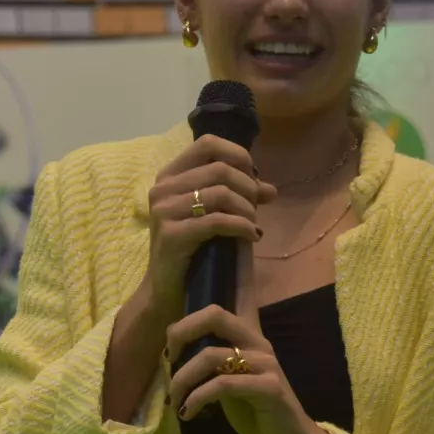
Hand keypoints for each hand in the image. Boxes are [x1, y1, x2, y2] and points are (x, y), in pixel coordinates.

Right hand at [141, 136, 276, 317]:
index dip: (237, 155)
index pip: (207, 144)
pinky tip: (252, 235)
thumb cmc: (193, 248)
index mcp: (170, 175)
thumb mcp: (216, 215)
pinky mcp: (171, 234)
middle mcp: (163, 188)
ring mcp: (163, 211)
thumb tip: (271, 190)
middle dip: (247, 187)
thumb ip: (239, 197)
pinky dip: (242, 226)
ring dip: (247, 209)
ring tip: (253, 223)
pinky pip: (218, 221)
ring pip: (221, 193)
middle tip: (256, 207)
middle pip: (220, 169)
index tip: (253, 176)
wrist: (168, 289)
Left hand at [167, 305, 343, 433]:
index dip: (186, 321)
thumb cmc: (257, 413)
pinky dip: (198, 398)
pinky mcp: (269, 388)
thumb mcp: (230, 382)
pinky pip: (222, 385)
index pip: (217, 311)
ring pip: (211, 356)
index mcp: (248, 338)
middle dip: (182, 333)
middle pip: (214, 316)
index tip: (170, 349)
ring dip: (183, 379)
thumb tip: (173, 357)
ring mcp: (266, 363)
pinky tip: (188, 413)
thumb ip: (212, 365)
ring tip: (175, 401)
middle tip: (168, 361)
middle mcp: (258, 343)